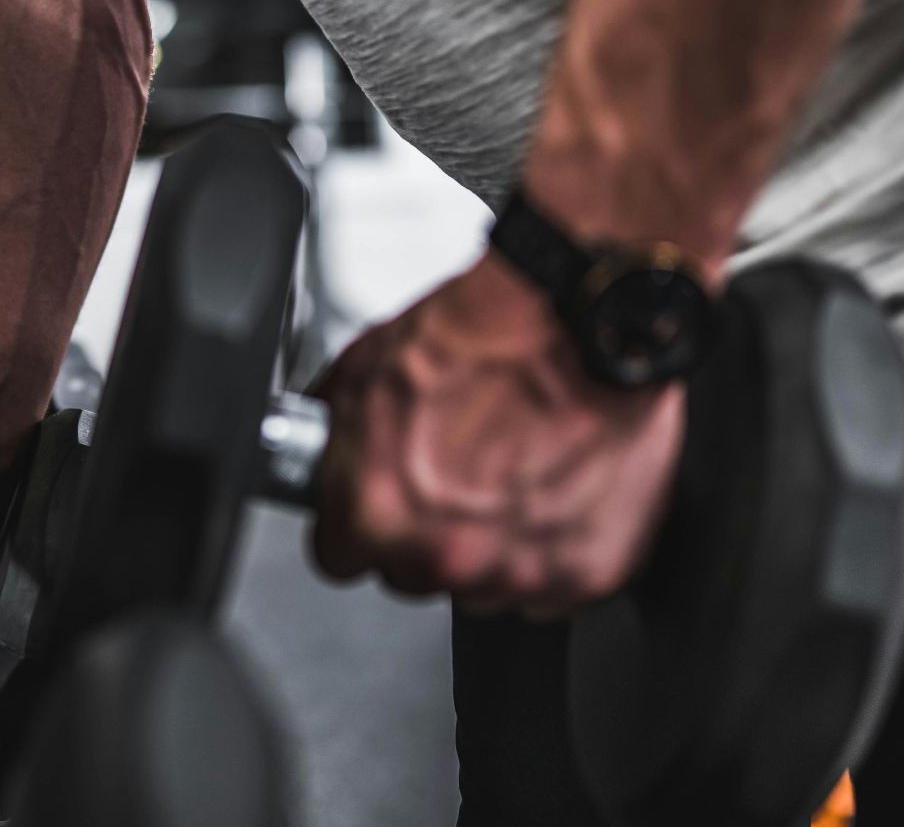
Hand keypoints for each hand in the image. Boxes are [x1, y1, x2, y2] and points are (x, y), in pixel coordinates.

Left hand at [309, 253, 683, 616]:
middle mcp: (444, 555)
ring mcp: (517, 571)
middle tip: (455, 471)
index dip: (356, 524)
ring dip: (490, 544)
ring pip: (482, 584)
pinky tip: (552, 485)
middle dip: (424, 533)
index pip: (338, 557)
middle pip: (411, 574)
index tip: (374, 505)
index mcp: (377, 512)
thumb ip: (334, 438)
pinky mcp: (584, 573)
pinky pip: (551, 585)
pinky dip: (553, 546)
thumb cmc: (484, 335)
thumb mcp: (362, 369)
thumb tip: (320, 455)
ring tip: (510, 470)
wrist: (579, 319)